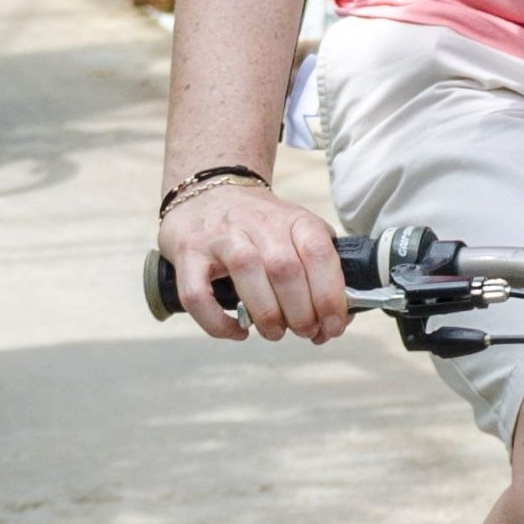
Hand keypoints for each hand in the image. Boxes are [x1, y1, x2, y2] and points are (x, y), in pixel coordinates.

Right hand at [158, 172, 347, 342]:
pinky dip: (219, 322)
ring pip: (247, 271)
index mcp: (293, 219)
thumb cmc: (260, 227)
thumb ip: (318, 272)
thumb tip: (335, 322)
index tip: (333, 326)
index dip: (330, 296)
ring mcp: (220, 236)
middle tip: (303, 331)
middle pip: (286, 268)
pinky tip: (237, 331)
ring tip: (274, 332)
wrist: (210, 191)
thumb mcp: (296, 234)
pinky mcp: (188, 253)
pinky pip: (198, 293)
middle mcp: (258, 222)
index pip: (319, 253)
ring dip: (266, 315)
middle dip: (301, 313)